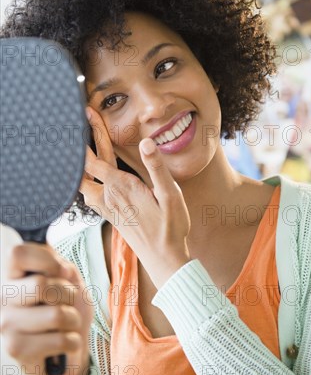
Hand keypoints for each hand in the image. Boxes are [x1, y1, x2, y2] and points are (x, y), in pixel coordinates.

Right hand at [0, 242, 92, 374]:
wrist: (68, 350)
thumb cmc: (67, 308)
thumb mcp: (69, 279)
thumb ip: (62, 266)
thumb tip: (61, 271)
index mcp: (12, 276)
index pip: (18, 253)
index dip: (47, 260)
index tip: (61, 273)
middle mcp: (2, 298)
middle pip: (41, 285)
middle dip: (68, 294)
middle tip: (68, 303)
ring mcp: (6, 324)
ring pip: (55, 314)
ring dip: (74, 319)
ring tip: (68, 324)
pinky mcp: (16, 349)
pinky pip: (61, 339)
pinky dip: (73, 341)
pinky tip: (65, 342)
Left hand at [80, 107, 190, 288]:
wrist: (165, 260)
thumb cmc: (171, 228)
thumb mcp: (171, 196)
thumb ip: (157, 168)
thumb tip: (145, 142)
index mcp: (122, 188)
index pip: (97, 157)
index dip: (90, 134)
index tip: (84, 114)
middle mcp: (110, 197)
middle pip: (86, 168)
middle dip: (79, 146)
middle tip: (75, 125)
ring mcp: (109, 208)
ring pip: (83, 184)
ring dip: (79, 167)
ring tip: (77, 152)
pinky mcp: (111, 216)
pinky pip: (90, 196)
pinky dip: (84, 183)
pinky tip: (89, 182)